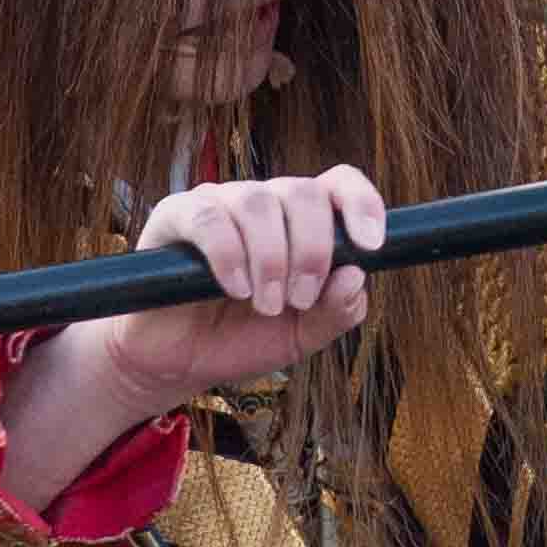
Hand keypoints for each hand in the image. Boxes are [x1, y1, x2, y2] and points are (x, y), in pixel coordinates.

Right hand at [0, 166, 383, 515]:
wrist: (178, 362)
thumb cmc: (241, 338)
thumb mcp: (302, 336)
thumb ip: (337, 311)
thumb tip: (356, 275)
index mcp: (300, 222)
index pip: (339, 184)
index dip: (362, 203)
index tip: (371, 245)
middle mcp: (263, 204)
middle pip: (302, 192)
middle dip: (312, 250)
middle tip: (299, 299)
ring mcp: (219, 204)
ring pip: (257, 202)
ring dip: (271, 259)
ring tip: (265, 305)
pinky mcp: (176, 216)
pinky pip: (209, 216)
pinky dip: (229, 255)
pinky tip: (234, 289)